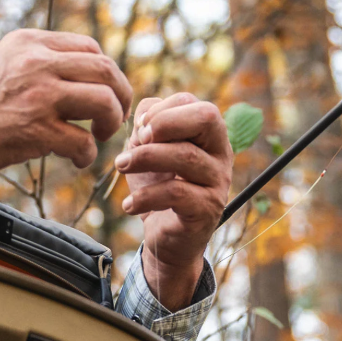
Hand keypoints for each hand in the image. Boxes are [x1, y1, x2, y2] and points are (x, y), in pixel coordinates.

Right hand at [0, 29, 131, 194]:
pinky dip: (86, 154)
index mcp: (29, 42)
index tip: (105, 92)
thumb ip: (36, 62)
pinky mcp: (37, 131)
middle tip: (115, 117)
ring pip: (105, 102)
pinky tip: (75, 159)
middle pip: (106, 70)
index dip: (106, 72)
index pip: (90, 47)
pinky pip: (84, 142)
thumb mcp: (0, 64)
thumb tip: (78, 75)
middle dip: (120, 96)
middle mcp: (38, 62)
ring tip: (98, 137)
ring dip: (111, 123)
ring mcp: (39, 95)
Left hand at [114, 94, 231, 309]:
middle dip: (165, 123)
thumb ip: (147, 127)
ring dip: (144, 157)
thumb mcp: (148, 152)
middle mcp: (220, 154)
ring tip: (120, 166)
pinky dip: (145, 196)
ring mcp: (218, 182)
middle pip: (206, 118)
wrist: (166, 237)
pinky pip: (177, 193)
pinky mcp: (207, 210)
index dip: (162, 109)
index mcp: (208, 135)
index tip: (139, 129)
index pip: (194, 103)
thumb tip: (143, 122)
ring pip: (186, 156)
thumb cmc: (159, 187)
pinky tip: (129, 205)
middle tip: (138, 139)